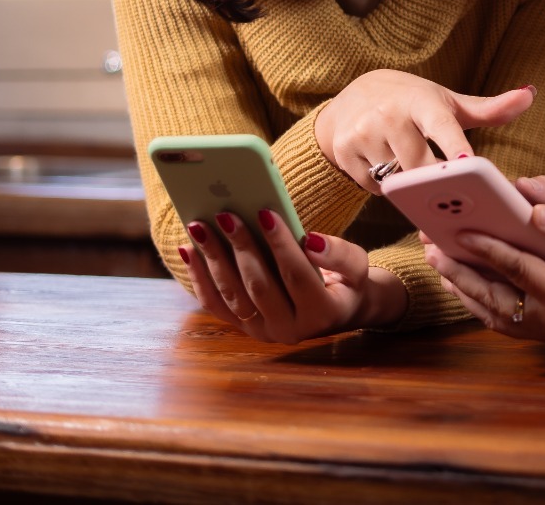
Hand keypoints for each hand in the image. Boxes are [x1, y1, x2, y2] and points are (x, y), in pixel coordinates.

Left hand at [179, 209, 406, 342]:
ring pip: (233, 295)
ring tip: (200, 227)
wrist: (337, 310)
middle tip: (225, 214)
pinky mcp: (243, 328)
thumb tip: (311, 241)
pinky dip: (200, 277)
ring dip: (214, 259)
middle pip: (259, 286)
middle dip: (241, 247)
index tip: (265, 212)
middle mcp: (289, 330)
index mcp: (321, 313)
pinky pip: (216, 304)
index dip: (281, 244)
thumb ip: (339, 255)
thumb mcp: (357, 266)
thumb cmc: (347, 281)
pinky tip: (187, 250)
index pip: (297, 275)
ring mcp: (263, 332)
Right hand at [315, 70, 535, 191]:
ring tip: (412, 168)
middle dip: (436, 183)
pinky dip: (385, 186)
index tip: (468, 163)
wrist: (353, 95)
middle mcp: (390, 113)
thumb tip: (531, 95)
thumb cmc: (413, 102)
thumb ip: (490, 108)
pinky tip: (387, 168)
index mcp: (422, 100)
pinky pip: (374, 186)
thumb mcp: (448, 102)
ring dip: (410, 185)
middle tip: (451, 193)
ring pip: (397, 180)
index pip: (443, 126)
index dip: (455, 145)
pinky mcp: (344, 151)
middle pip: (420, 166)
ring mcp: (363, 132)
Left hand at [423, 175, 544, 342]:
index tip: (461, 229)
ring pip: (491, 312)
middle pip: (493, 297)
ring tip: (437, 258)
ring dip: (462, 286)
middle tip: (431, 247)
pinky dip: (477, 299)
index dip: (488, 248)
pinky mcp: (543, 332)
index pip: (519, 270)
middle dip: (459, 271)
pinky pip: (501, 318)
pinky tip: (460, 279)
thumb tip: (531, 205)